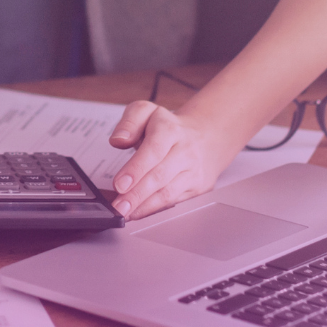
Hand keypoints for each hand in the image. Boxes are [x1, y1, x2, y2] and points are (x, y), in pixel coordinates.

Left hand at [107, 102, 243, 220]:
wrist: (207, 135)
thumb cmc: (169, 127)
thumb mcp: (146, 112)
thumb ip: (129, 122)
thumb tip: (118, 139)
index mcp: (170, 129)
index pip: (153, 150)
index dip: (136, 169)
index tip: (119, 184)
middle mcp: (185, 151)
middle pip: (160, 176)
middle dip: (137, 194)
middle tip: (119, 207)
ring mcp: (194, 171)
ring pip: (169, 193)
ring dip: (145, 206)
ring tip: (126, 213)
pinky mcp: (198, 188)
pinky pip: (175, 202)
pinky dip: (156, 210)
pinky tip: (140, 213)